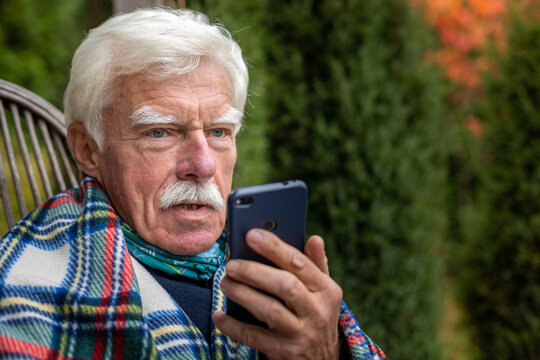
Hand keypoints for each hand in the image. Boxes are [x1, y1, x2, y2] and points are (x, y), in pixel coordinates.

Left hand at [212, 229, 342, 359]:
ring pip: (269, 310)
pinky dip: (233, 326)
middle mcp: (317, 311)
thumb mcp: (324, 291)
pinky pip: (254, 337)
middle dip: (255, 271)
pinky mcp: (284, 352)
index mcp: (327, 290)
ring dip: (243, 294)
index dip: (275, 248)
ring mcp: (301, 334)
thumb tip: (314, 238)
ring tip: (225, 282)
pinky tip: (219, 315)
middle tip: (231, 264)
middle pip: (285, 285)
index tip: (251, 234)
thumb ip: (316, 264)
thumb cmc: (316, 313)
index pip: (300, 263)